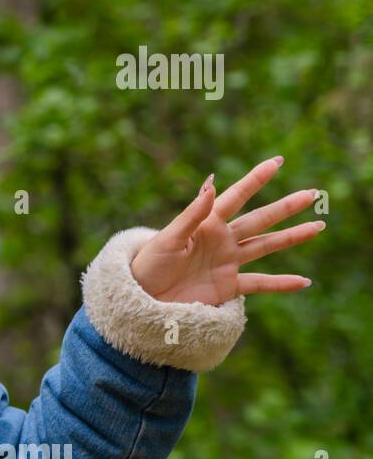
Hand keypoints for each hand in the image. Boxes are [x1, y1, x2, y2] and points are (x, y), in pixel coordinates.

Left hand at [130, 155, 324, 304]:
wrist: (141, 297)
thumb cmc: (148, 264)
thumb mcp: (168, 238)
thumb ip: (193, 213)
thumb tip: (212, 182)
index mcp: (206, 223)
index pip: (236, 196)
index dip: (256, 179)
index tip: (277, 162)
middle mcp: (221, 239)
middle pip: (260, 219)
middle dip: (286, 206)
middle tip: (312, 193)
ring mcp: (227, 262)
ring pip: (266, 245)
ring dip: (292, 237)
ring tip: (317, 226)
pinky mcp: (227, 286)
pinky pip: (259, 284)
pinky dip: (281, 284)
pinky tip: (303, 282)